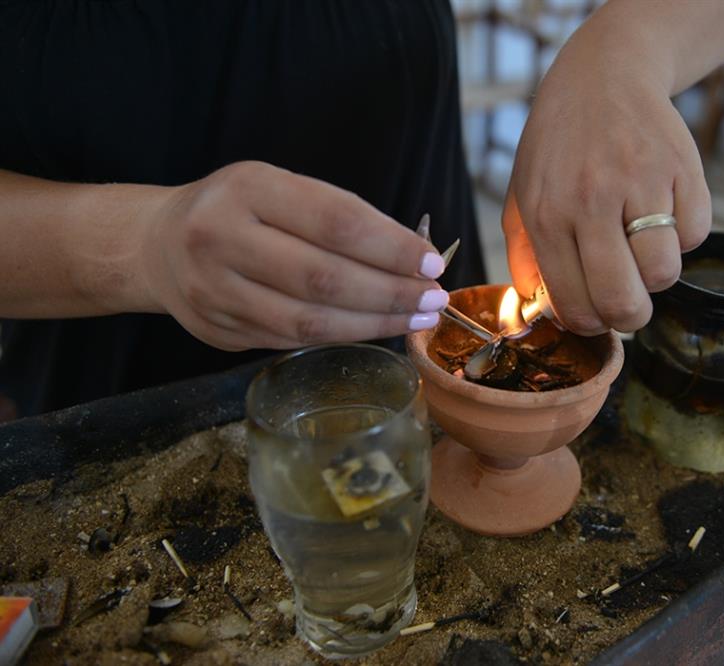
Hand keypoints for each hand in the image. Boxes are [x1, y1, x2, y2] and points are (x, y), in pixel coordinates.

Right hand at [137, 161, 446, 350]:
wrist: (157, 244)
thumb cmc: (239, 209)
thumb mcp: (280, 188)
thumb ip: (339, 217)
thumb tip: (416, 258)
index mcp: (247, 188)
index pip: (335, 221)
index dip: (391, 247)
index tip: (432, 263)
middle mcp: (222, 237)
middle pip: (324, 278)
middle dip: (391, 293)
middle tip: (434, 300)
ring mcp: (214, 290)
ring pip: (309, 321)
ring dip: (373, 324)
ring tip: (416, 319)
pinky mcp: (216, 330)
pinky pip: (290, 341)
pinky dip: (341, 337)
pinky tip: (374, 328)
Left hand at [503, 14, 710, 334]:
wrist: (604, 74)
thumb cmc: (559, 146)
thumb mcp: (522, 196)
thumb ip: (526, 258)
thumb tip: (544, 312)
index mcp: (548, 215)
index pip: (575, 306)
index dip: (591, 324)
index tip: (596, 315)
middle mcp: (592, 200)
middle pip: (624, 301)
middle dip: (630, 317)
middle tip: (628, 303)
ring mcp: (641, 182)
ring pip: (665, 274)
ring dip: (658, 274)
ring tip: (643, 249)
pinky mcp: (683, 168)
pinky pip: (696, 236)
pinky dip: (684, 235)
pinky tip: (663, 211)